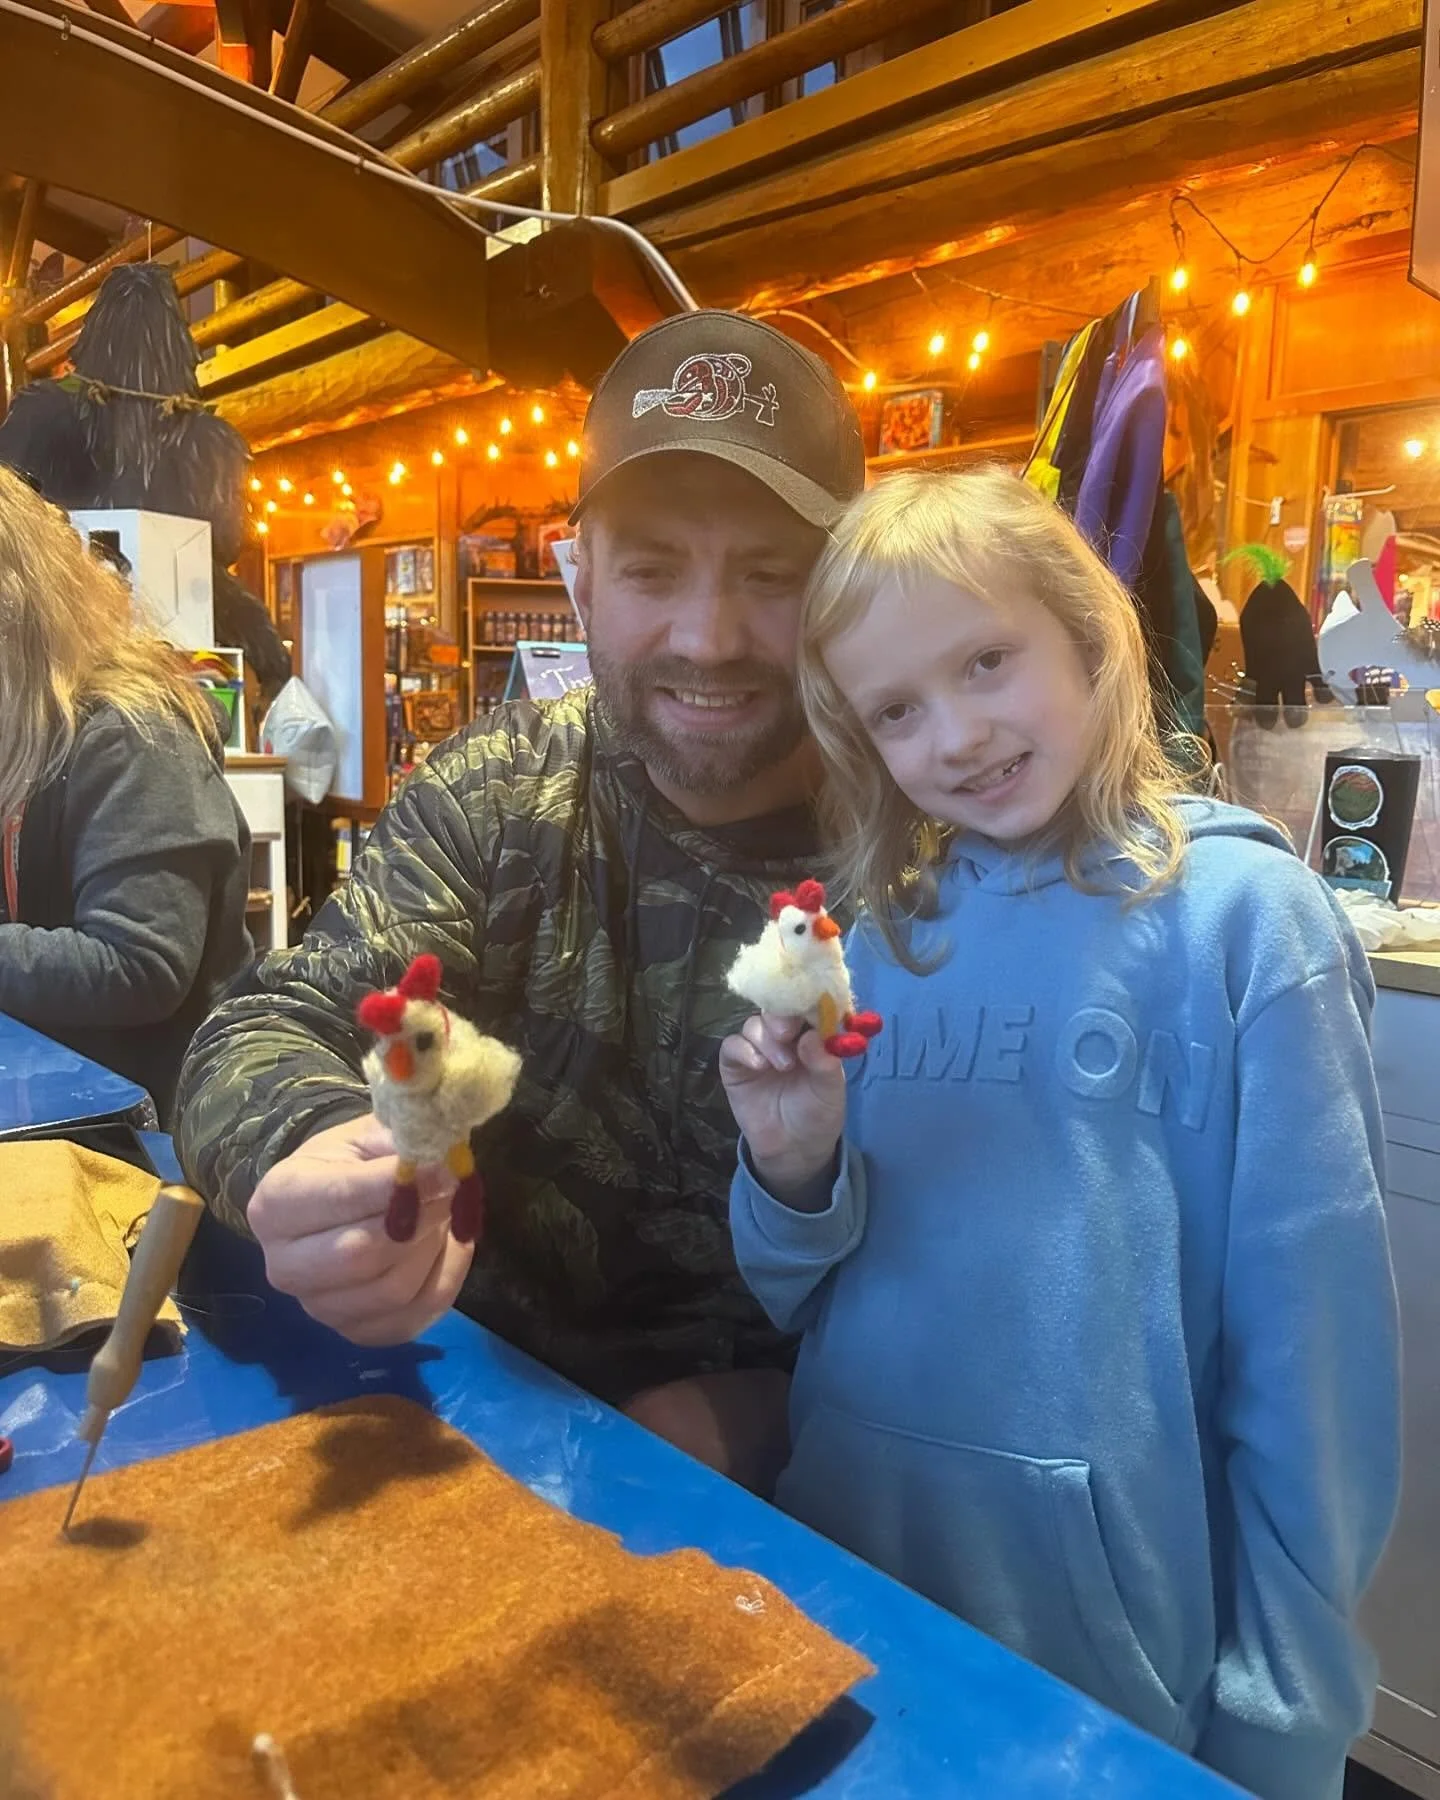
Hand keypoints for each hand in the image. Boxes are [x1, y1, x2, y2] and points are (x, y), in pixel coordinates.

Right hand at [247, 1113, 471, 1345]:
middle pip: (360, 1255)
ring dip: (433, 1246)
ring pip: (394, 1289)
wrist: (336, 1203)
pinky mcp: (358, 1332)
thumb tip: (439, 1161)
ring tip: (443, 1212)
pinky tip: (446, 1244)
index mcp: (275, 1205)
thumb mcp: (365, 1135)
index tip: (442, 1166)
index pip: (338, 1199)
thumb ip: (398, 1145)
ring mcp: (319, 1308)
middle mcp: (284, 1266)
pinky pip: (418, 1312)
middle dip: (419, 1219)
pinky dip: (446, 1275)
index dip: (395, 1185)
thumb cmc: (349, 1163)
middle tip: (452, 1187)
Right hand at [719, 1012, 844, 1201]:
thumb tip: (812, 1037)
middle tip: (788, 1032)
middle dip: (781, 1016)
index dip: (806, 1002)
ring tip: (783, 1065)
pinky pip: (732, 1046)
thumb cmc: (817, 1114)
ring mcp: (758, 1049)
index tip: (808, 1007)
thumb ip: (825, 1063)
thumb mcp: (830, 1091)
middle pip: (775, 1009)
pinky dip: (744, 1050)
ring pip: (754, 1024)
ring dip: (766, 1039)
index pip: (806, 1006)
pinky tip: (759, 1066)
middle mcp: (784, 1038)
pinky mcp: (735, 1065)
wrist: (794, 1149)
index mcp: (811, 1036)